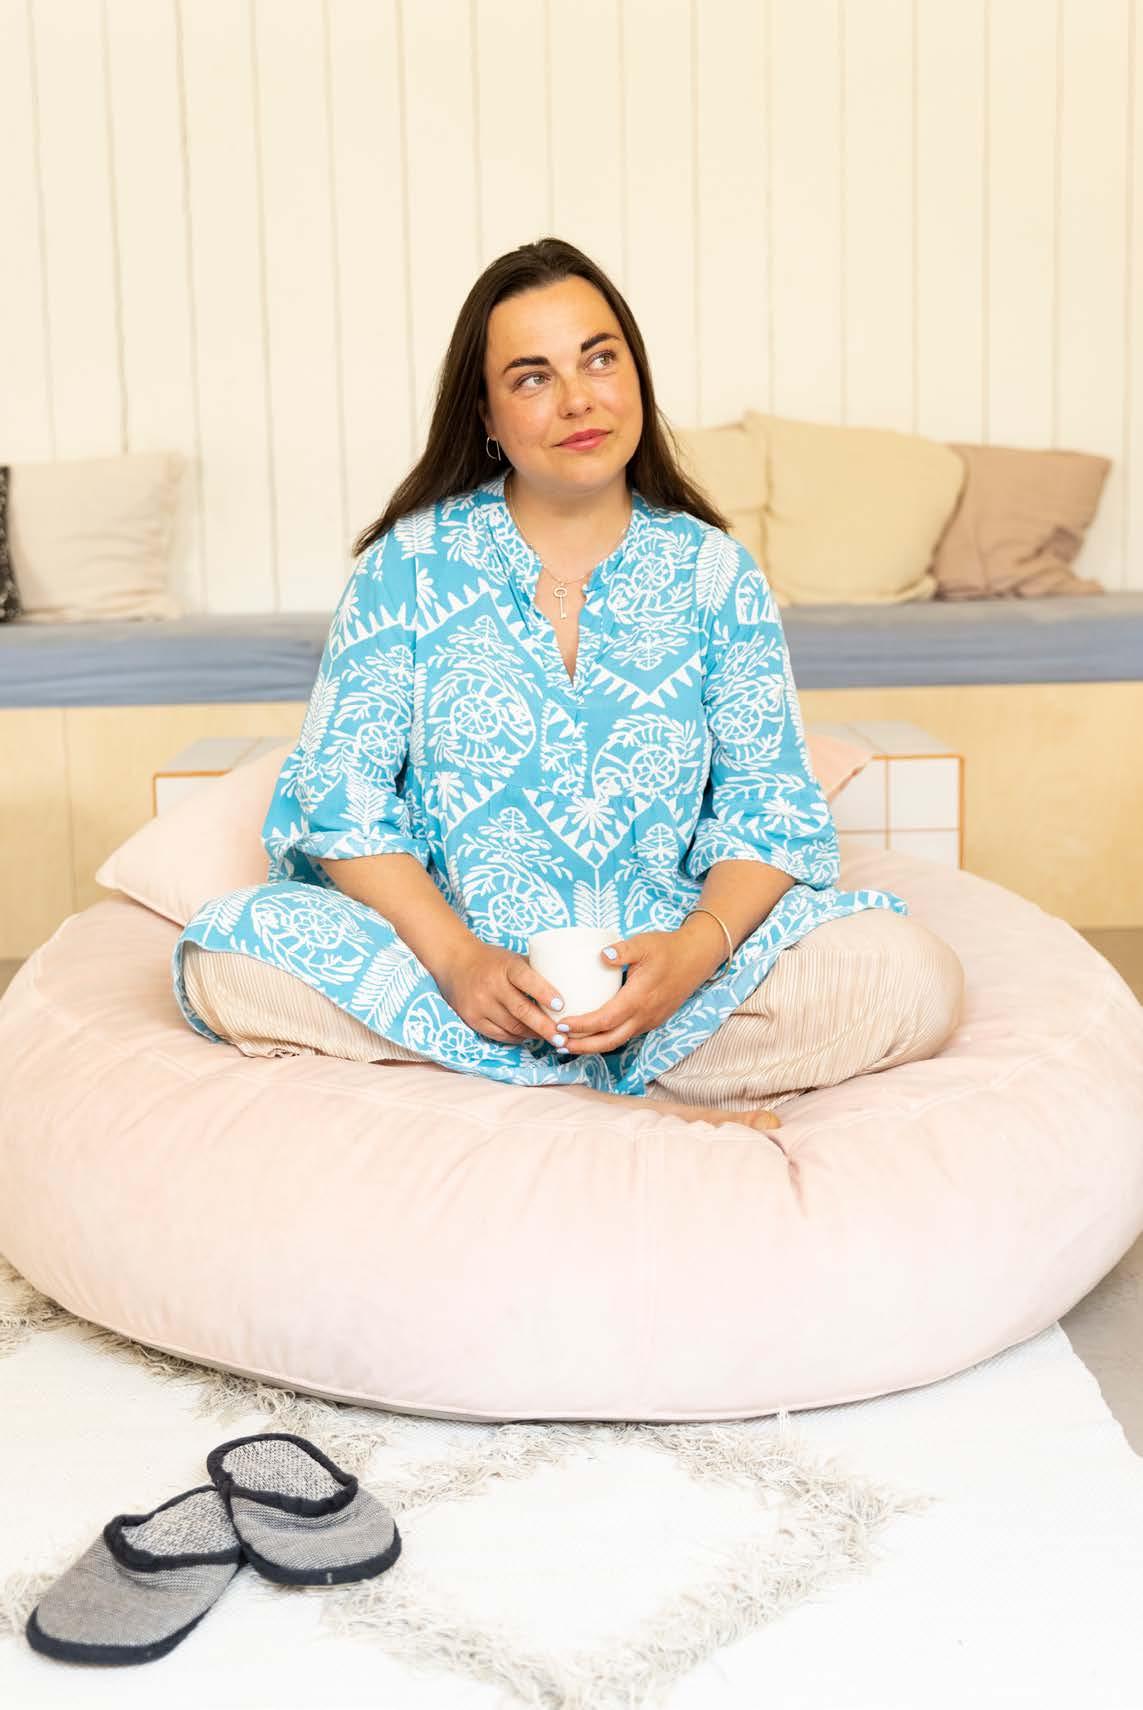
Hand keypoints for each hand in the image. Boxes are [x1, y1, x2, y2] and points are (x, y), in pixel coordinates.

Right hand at [435, 938, 567, 1046]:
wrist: (454, 962)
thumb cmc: (493, 960)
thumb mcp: (513, 959)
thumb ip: (536, 972)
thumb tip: (571, 987)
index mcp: (506, 966)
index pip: (526, 979)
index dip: (544, 993)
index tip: (561, 1005)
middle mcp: (491, 985)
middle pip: (522, 1011)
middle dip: (545, 1027)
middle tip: (563, 1038)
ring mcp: (480, 1004)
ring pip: (512, 1027)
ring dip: (534, 1035)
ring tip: (551, 1038)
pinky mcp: (472, 1018)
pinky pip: (499, 1035)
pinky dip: (517, 1037)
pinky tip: (528, 1036)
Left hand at [557, 927, 721, 1054]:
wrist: (696, 958)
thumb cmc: (667, 949)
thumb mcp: (644, 943)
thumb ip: (622, 950)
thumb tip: (600, 955)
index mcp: (639, 998)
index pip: (605, 1020)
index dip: (581, 1026)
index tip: (560, 1024)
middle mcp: (644, 1016)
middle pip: (609, 1041)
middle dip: (582, 1045)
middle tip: (557, 1042)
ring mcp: (649, 1021)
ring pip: (618, 1041)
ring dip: (593, 1046)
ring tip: (569, 1043)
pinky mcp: (652, 1020)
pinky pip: (626, 1035)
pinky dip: (606, 1039)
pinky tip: (592, 1034)